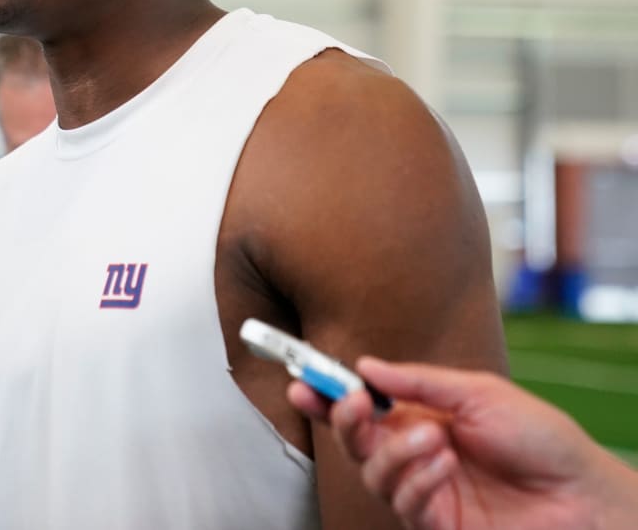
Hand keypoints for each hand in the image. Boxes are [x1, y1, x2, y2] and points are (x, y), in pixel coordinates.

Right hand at [288, 357, 631, 529]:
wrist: (581, 493)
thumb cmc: (539, 438)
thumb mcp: (478, 391)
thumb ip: (419, 381)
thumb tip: (366, 367)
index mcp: (418, 417)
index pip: (361, 406)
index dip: (327, 394)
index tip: (301, 380)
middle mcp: (413, 454)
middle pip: (353, 440)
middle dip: (343, 419)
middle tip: (354, 403)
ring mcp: (423, 491)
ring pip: (372, 473)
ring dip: (394, 452)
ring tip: (434, 438)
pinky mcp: (435, 525)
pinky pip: (403, 504)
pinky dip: (418, 479)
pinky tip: (446, 465)